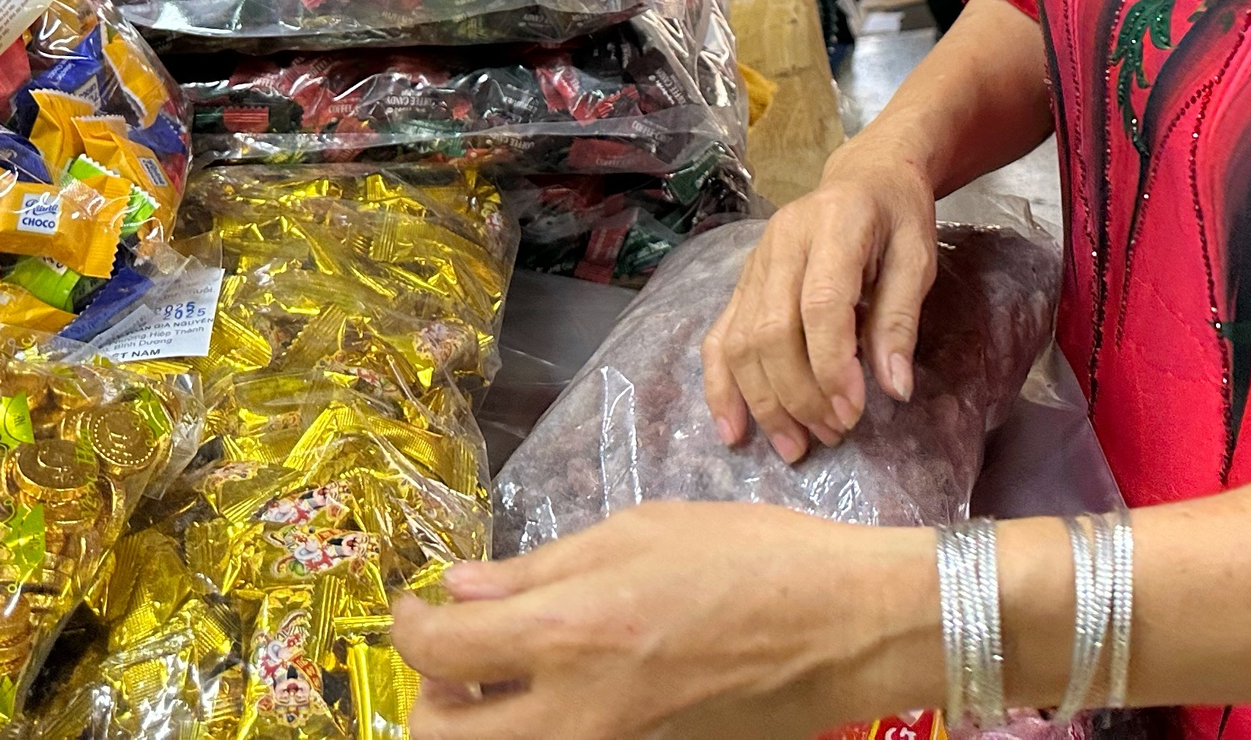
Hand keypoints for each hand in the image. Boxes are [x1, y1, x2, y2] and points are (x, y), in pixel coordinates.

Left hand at [393, 502, 933, 739]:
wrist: (843, 629)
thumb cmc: (749, 558)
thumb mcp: (638, 532)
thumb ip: (540, 568)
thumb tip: (462, 587)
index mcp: (566, 636)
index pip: (435, 649)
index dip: (407, 621)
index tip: (416, 602)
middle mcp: (571, 715)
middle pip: (440, 734)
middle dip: (427, 693)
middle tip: (454, 649)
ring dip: (479, 720)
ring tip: (505, 674)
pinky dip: (543, 726)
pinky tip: (568, 688)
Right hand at [701, 148, 938, 460]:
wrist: (864, 175)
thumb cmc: (897, 216)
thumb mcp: (918, 257)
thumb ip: (901, 320)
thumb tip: (894, 390)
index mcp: (834, 226)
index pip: (821, 305)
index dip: (832, 364)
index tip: (853, 410)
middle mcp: (783, 242)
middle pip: (773, 330)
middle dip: (799, 394)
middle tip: (834, 433)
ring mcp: (755, 262)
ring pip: (741, 341)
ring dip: (764, 402)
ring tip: (795, 446)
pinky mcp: (742, 281)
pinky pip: (719, 337)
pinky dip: (721, 386)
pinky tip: (733, 429)